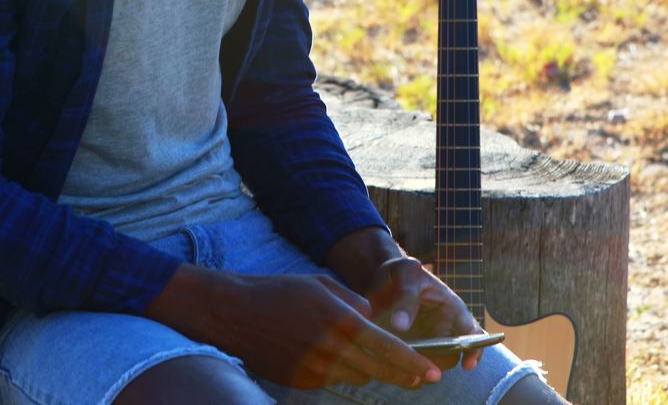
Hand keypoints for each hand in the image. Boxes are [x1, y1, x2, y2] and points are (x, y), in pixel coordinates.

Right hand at [146, 265, 439, 389]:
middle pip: (379, 371)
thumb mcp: (323, 286)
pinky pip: (333, 379)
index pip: (387, 349)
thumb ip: (355, 304)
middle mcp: (330, 349)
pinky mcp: (301, 381)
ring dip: (373, 372)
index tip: (433, 371)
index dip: (413, 363)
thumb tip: (374, 321)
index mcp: (340, 321)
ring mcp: (314, 369)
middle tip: (425, 378)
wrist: (234, 314)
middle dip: (405, 375)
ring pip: (358, 377)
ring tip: (390, 368)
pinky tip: (341, 360)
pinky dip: (343, 371)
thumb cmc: (280, 292)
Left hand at [364, 257, 485, 373]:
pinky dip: (402, 370)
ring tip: (400, 364)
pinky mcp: (408, 351)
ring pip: (429, 366)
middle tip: (420, 365)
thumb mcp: (406, 274)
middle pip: (450, 358)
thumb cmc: (401, 272)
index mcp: (452, 310)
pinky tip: (390, 366)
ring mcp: (427, 343)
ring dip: (417, 369)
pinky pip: (410, 368)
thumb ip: (406, 297)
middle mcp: (444, 330)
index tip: (468, 365)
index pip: (473, 334)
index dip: (475, 350)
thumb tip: (399, 325)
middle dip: (437, 364)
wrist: (382, 277)